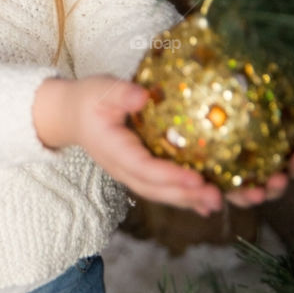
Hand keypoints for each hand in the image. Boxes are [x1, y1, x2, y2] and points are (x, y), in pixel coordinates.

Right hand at [33, 75, 293, 217]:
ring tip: (222, 202)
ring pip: (166, 194)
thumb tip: (145, 96)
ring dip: (193, 200)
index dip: (172, 176)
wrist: (71, 115)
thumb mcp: (100, 90)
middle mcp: (126, 170)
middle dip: (189, 195)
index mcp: (116, 152)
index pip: (146, 168)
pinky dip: (189, 196)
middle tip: (218, 197)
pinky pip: (168, 188)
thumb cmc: (88, 100)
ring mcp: (135, 174)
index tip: (197, 178)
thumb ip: (120, 94)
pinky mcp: (143, 172)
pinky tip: (212, 200)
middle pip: (160, 189)